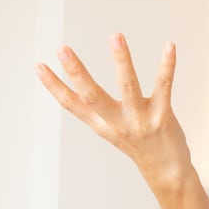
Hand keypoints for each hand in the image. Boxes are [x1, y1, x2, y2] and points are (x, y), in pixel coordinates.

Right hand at [36, 35, 191, 186]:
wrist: (167, 172)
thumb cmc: (138, 145)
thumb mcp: (111, 130)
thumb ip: (96, 110)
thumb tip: (78, 84)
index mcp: (101, 125)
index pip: (72, 104)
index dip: (54, 86)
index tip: (39, 66)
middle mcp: (117, 123)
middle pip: (92, 95)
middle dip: (76, 72)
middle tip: (62, 49)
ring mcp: (140, 120)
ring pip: (128, 86)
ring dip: (121, 60)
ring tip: (115, 36)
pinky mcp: (163, 116)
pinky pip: (164, 86)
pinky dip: (167, 65)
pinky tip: (170, 45)